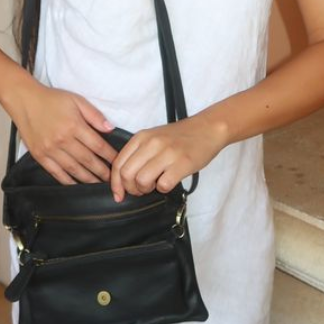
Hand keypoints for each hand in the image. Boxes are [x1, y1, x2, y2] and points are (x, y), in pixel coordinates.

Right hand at [16, 84, 118, 184]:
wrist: (24, 101)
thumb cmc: (52, 99)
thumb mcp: (76, 100)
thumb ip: (94, 115)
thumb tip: (110, 128)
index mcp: (74, 125)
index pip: (97, 145)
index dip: (110, 156)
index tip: (118, 162)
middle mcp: (62, 140)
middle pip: (88, 160)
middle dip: (102, 171)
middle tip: (112, 179)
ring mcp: (50, 150)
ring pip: (73, 169)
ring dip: (88, 179)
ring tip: (98, 184)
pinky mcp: (40, 156)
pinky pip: (56, 173)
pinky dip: (68, 181)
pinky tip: (76, 185)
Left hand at [109, 115, 225, 201]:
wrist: (207, 128)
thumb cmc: (179, 137)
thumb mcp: (153, 138)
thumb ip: (138, 154)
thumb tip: (123, 179)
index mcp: (141, 137)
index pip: (118, 164)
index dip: (115, 184)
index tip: (119, 195)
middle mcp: (152, 143)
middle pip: (126, 174)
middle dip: (130, 189)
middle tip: (140, 190)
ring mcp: (167, 153)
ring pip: (142, 181)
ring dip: (146, 190)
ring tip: (155, 185)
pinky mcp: (182, 163)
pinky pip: (163, 185)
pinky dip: (164, 189)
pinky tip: (169, 182)